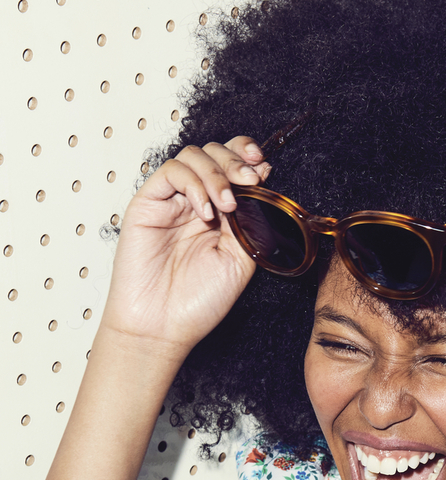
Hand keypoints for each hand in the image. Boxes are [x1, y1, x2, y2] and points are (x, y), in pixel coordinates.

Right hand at [100, 136, 270, 357]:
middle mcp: (197, 203)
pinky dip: (193, 184)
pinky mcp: (148, 203)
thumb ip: (251, 220)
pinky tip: (205, 211)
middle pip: (215, 153)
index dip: (247, 157)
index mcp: (222, 214)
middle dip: (236, 160)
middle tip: (249, 180)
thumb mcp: (242, 259)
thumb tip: (261, 183)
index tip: (263, 168)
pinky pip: (171, 172)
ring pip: (194, 156)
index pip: (234, 167)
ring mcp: (173, 202)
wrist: (164, 326)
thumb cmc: (198, 302)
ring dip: (216, 173)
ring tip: (227, 204)